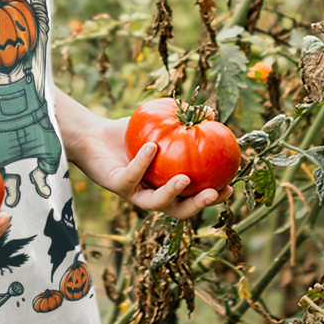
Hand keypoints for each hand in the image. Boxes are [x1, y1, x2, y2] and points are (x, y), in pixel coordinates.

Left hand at [73, 116, 231, 219]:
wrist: (93, 135)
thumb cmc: (128, 133)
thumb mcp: (158, 123)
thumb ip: (183, 119)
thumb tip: (211, 112)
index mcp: (164, 187)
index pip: (192, 199)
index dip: (212, 199)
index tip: (230, 187)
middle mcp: (150, 195)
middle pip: (178, 211)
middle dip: (198, 206)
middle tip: (214, 193)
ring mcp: (133, 193)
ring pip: (154, 203)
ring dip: (171, 193)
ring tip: (185, 179)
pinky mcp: (115, 185)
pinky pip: (131, 175)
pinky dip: (142, 162)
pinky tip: (153, 146)